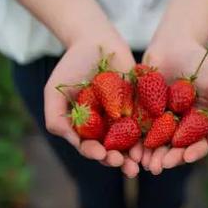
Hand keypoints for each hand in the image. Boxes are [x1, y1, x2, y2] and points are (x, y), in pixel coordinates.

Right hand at [44, 38, 139, 175]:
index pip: (90, 147)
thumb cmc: (70, 66)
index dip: (95, 154)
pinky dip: (150, 135)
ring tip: (141, 163)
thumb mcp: (54, 92)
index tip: (101, 154)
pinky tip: (153, 142)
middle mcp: (105, 127)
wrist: (95, 40)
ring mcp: (124, 117)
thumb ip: (56, 118)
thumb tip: (73, 142)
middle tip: (127, 167)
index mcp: (86, 128)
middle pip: (113, 150)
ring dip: (136, 155)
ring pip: (131, 142)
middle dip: (119, 161)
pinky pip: (148, 123)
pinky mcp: (141, 106)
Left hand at [140, 36, 207, 174]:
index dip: (193, 153)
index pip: (197, 145)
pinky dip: (134, 142)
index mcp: (199, 124)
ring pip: (155, 144)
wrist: (175, 41)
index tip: (186, 157)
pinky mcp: (140, 112)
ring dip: (150, 156)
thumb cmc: (202, 62)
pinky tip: (131, 149)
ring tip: (145, 163)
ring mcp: (160, 121)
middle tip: (159, 166)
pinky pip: (136, 130)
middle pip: (175, 149)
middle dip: (168, 159)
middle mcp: (180, 126)